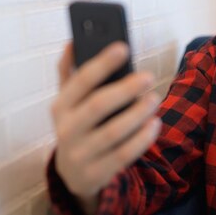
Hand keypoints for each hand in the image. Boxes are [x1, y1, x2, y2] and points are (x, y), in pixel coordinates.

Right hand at [51, 42, 161, 213]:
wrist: (73, 172)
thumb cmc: (78, 123)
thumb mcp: (70, 100)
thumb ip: (70, 71)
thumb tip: (73, 41)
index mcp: (60, 106)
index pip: (80, 81)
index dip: (102, 63)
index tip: (123, 47)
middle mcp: (66, 130)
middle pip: (97, 106)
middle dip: (125, 89)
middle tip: (149, 76)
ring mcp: (80, 154)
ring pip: (112, 133)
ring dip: (137, 114)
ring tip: (155, 98)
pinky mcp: (96, 174)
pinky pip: (123, 156)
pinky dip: (141, 139)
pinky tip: (155, 124)